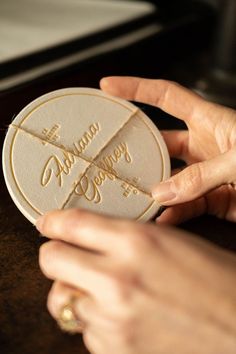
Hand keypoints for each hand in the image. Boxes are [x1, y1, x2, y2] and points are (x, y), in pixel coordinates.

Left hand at [38, 209, 235, 353]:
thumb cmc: (211, 278)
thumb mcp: (167, 241)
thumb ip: (122, 236)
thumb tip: (88, 236)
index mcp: (135, 242)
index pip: (71, 224)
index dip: (52, 220)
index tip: (47, 222)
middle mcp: (117, 279)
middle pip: (51, 260)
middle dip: (55, 254)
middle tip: (66, 255)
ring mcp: (112, 319)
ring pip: (61, 299)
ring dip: (74, 291)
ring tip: (97, 289)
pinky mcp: (114, 350)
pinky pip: (83, 330)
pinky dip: (94, 320)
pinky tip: (119, 314)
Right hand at [100, 77, 235, 223]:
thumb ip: (203, 175)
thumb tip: (163, 193)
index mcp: (209, 120)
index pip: (164, 96)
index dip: (136, 87)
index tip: (109, 87)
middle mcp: (204, 145)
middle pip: (160, 143)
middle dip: (137, 150)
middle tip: (114, 159)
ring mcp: (206, 174)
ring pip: (169, 180)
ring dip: (154, 190)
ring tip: (135, 198)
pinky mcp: (213, 199)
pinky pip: (186, 206)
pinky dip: (174, 214)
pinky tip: (163, 220)